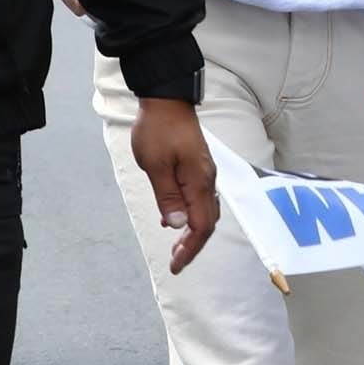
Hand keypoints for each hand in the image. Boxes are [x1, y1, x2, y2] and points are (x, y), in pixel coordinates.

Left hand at [130, 98, 219, 276]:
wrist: (167, 98)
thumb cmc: (159, 129)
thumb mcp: (156, 165)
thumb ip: (168, 196)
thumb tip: (177, 225)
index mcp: (199, 182)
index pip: (201, 226)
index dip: (190, 249)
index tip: (176, 266)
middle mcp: (207, 180)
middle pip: (206, 222)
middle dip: (192, 245)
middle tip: (175, 262)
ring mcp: (204, 172)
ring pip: (204, 211)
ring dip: (191, 231)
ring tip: (175, 246)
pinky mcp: (198, 166)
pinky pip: (199, 198)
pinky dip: (189, 215)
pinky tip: (172, 217)